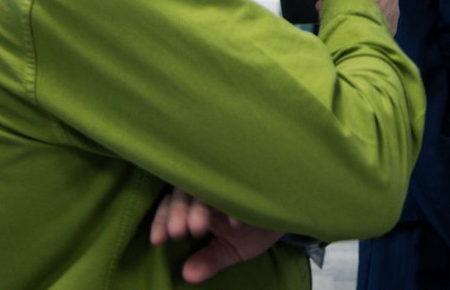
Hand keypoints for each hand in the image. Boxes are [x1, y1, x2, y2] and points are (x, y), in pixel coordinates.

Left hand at [150, 188, 281, 283]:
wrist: (290, 212)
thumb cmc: (255, 226)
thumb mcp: (231, 248)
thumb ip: (209, 259)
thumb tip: (187, 276)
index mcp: (201, 201)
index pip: (173, 202)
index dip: (164, 218)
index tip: (159, 240)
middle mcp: (213, 185)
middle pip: (187, 189)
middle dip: (181, 211)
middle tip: (181, 231)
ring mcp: (232, 178)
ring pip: (208, 182)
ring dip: (202, 204)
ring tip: (200, 225)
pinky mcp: (254, 175)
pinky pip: (242, 183)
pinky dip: (236, 204)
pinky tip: (235, 223)